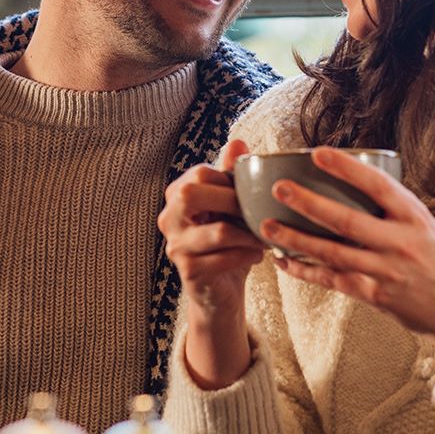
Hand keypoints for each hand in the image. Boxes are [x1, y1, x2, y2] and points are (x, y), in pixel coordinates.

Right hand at [157, 139, 266, 388]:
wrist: (220, 291)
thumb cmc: (227, 242)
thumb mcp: (231, 206)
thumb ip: (232, 176)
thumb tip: (238, 142)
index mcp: (176, 196)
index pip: (199, 174)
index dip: (229, 180)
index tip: (250, 193)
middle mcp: (168, 219)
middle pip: (193, 195)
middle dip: (233, 201)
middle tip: (258, 212)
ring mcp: (175, 247)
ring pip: (218, 231)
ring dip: (250, 233)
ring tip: (266, 236)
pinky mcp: (189, 272)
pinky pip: (224, 258)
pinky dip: (248, 255)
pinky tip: (258, 255)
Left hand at [261, 147, 434, 379]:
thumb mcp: (430, 227)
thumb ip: (397, 211)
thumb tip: (359, 182)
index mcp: (416, 218)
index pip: (379, 186)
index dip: (346, 168)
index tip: (317, 152)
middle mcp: (401, 243)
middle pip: (347, 220)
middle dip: (309, 204)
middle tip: (280, 188)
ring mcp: (387, 272)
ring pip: (332, 253)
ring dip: (296, 240)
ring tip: (267, 226)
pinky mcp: (376, 296)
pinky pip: (333, 281)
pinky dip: (306, 271)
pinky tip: (284, 262)